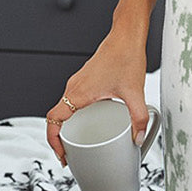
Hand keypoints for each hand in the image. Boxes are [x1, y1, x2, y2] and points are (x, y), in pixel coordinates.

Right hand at [44, 30, 149, 167]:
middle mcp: (74, 87)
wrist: (126, 35)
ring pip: (65, 109)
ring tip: (80, 142)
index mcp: (78, 92)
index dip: (53, 140)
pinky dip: (77, 116)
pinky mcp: (86, 80)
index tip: (61, 154)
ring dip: (68, 127)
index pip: (53, 120)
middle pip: (57, 118)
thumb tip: (137, 137)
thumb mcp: (135, 92)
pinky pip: (74, 102)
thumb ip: (138, 117)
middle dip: (60, 139)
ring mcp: (78, 83)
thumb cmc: (126, 55)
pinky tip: (93, 122)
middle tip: (70, 155)